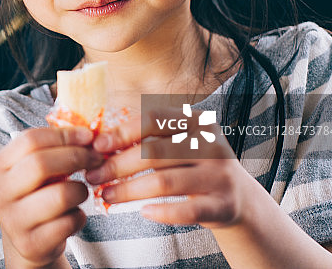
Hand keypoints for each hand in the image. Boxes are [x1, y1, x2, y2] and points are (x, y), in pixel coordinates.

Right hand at [0, 126, 101, 267]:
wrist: (28, 242)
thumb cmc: (37, 196)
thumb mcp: (34, 170)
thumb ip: (53, 150)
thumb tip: (88, 133)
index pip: (30, 140)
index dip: (63, 135)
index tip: (88, 136)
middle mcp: (0, 192)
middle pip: (41, 164)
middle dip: (76, 157)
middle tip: (96, 158)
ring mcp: (13, 220)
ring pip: (60, 195)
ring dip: (81, 190)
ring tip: (80, 191)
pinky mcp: (31, 244)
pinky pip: (68, 223)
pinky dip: (80, 216)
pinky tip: (74, 214)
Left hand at [84, 106, 257, 228]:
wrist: (238, 196)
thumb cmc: (193, 165)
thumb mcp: (177, 143)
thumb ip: (146, 139)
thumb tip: (98, 145)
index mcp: (196, 121)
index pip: (154, 119)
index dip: (123, 132)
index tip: (97, 146)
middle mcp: (211, 144)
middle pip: (154, 153)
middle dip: (117, 166)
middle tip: (93, 177)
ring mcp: (220, 175)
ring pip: (165, 182)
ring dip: (129, 191)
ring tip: (107, 196)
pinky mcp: (223, 204)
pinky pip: (187, 210)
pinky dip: (162, 212)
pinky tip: (142, 212)